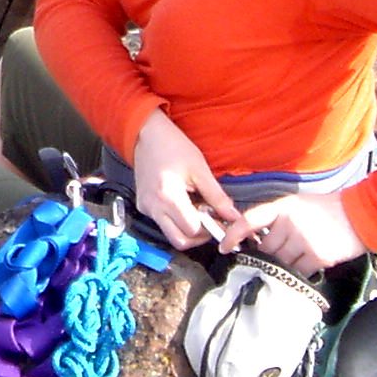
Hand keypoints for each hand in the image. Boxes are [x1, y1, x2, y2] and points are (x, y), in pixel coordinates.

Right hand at [130, 110, 243, 248]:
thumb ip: (217, 197)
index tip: (220, 221)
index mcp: (168, 196)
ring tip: (198, 212)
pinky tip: (185, 205)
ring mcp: (146, 208)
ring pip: (170, 235)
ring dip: (187, 230)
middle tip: (210, 223)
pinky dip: (176, 221)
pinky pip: (162, 224)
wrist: (146, 134)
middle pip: (179, 241)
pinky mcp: (143, 206)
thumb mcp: (200, 169)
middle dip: (198, 237)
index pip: (192, 230)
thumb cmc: (172, 146)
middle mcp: (153, 207)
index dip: (210, 229)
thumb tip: (233, 215)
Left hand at [227, 193, 367, 274]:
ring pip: (279, 263)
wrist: (360, 214)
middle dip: (265, 255)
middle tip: (273, 256)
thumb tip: (254, 238)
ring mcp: (304, 241)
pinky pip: (297, 272)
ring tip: (294, 259)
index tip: (224, 248)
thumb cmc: (328, 209)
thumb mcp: (298, 204)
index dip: (233, 234)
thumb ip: (276, 219)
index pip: (250, 220)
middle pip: (265, 249)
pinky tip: (306, 264)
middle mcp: (291, 223)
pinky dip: (298, 272)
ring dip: (281, 266)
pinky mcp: (317, 257)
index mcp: (284, 207)